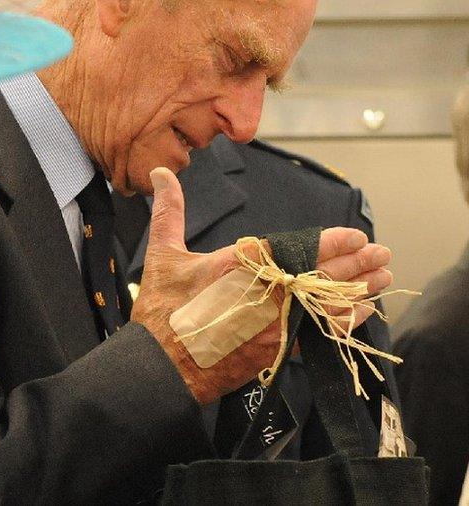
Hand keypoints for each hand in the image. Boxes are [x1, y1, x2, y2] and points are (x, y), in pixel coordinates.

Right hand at [130, 167, 392, 404]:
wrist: (163, 366)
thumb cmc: (162, 311)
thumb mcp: (162, 255)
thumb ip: (168, 211)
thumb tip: (159, 174)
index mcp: (241, 265)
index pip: (297, 248)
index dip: (332, 242)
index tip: (355, 236)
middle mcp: (266, 291)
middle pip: (321, 274)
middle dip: (355, 264)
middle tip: (380, 254)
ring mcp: (274, 321)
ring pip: (327, 303)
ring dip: (357, 291)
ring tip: (381, 278)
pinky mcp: (277, 348)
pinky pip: (320, 333)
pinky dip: (344, 322)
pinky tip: (361, 313)